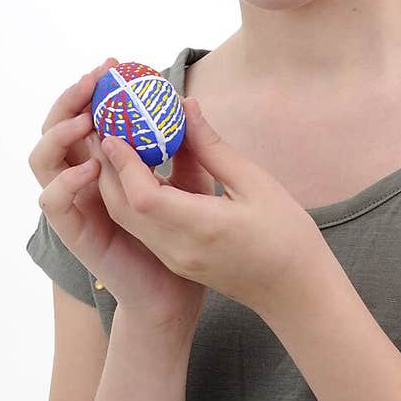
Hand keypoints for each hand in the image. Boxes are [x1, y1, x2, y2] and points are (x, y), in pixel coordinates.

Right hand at [28, 62, 215, 335]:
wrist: (173, 294)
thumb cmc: (179, 237)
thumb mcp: (189, 185)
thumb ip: (187, 149)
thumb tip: (188, 104)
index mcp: (102, 164)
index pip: (83, 116)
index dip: (90, 90)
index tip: (113, 66)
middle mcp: (80, 180)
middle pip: (55, 129)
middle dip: (69, 100)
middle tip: (95, 79)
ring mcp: (73, 206)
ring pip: (42, 160)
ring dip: (60, 134)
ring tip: (89, 120)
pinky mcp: (75, 233)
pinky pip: (54, 203)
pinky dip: (66, 180)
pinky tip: (91, 167)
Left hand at [95, 96, 325, 320]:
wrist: (295, 292)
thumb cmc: (286, 235)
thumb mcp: (256, 183)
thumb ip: (213, 148)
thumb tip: (185, 108)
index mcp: (202, 227)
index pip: (144, 197)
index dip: (124, 162)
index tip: (116, 129)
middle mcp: (179, 248)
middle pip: (124, 208)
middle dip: (109, 166)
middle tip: (104, 126)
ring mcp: (175, 258)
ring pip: (128, 219)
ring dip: (116, 182)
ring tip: (116, 142)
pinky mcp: (176, 261)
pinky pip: (142, 227)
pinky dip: (132, 198)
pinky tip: (138, 172)